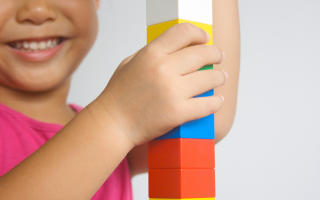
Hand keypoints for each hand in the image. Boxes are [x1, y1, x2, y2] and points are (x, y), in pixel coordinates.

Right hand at [95, 23, 226, 145]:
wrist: (113, 123)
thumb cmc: (119, 95)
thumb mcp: (130, 63)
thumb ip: (153, 53)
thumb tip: (178, 49)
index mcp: (151, 54)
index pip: (184, 32)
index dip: (199, 34)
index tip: (205, 40)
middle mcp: (163, 69)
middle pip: (203, 54)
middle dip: (216, 54)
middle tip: (219, 58)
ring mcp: (172, 91)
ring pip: (210, 78)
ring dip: (219, 77)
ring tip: (220, 78)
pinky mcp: (178, 113)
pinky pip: (208, 104)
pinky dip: (216, 102)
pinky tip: (217, 100)